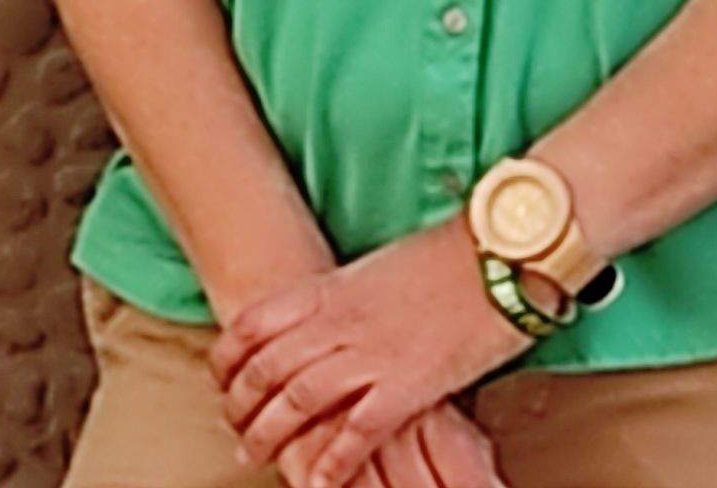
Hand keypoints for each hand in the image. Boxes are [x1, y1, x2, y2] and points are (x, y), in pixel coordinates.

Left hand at [215, 224, 525, 484]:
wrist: (496, 252)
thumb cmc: (446, 257)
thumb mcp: (375, 270)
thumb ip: (345, 297)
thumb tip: (328, 317)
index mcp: (325, 289)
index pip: (252, 324)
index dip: (227, 357)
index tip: (219, 379)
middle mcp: (336, 321)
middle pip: (266, 368)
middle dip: (241, 404)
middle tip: (233, 428)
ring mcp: (369, 354)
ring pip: (297, 400)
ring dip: (270, 434)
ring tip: (254, 454)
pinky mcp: (408, 386)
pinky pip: (357, 431)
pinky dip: (334, 461)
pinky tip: (320, 482)